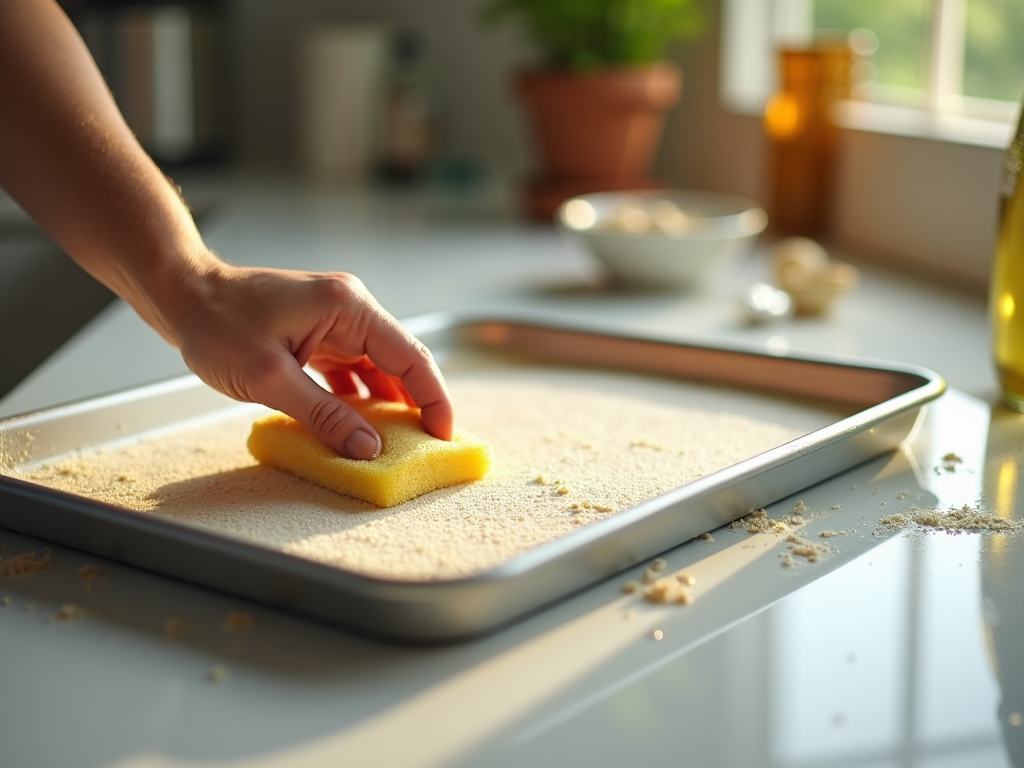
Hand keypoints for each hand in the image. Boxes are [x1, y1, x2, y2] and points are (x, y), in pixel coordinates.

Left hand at [171, 260, 452, 459]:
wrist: (183, 296)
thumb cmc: (217, 324)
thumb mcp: (269, 378)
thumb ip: (323, 415)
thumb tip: (367, 448)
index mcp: (348, 307)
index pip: (410, 355)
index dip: (434, 397)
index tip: (444, 434)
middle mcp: (350, 309)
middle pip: (402, 360)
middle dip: (418, 403)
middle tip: (428, 446)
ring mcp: (336, 321)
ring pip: (379, 367)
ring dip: (388, 404)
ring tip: (398, 443)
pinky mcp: (320, 334)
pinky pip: (354, 370)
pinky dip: (360, 398)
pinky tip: (359, 426)